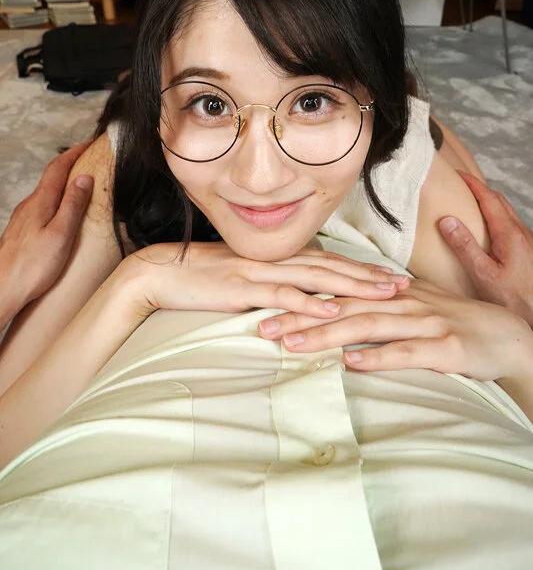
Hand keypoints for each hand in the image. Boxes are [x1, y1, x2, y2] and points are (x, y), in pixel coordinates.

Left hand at [0, 143, 93, 325]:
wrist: (3, 291)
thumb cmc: (32, 268)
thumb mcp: (61, 234)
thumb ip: (73, 204)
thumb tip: (84, 178)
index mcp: (40, 202)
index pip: (58, 168)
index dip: (74, 153)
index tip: (89, 143)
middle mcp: (29, 206)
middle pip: (50, 177)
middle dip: (69, 164)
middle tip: (87, 158)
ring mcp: (23, 219)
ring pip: (45, 192)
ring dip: (62, 182)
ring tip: (79, 182)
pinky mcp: (22, 232)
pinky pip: (41, 206)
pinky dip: (55, 199)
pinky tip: (61, 211)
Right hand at [118, 240, 409, 321]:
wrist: (160, 273)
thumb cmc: (199, 278)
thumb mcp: (240, 279)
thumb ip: (268, 284)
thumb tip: (295, 296)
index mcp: (275, 258)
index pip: (327, 261)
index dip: (360, 268)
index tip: (390, 276)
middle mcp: (274, 260)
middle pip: (332, 266)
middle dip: (369, 276)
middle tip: (405, 284)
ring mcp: (260, 272)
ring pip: (316, 277)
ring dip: (353, 286)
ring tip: (384, 295)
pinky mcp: (243, 288)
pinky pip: (281, 296)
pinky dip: (309, 303)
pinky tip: (333, 311)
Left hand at [257, 278, 532, 382]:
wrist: (507, 335)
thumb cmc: (455, 323)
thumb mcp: (413, 309)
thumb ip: (377, 307)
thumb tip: (337, 310)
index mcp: (391, 294)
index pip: (338, 294)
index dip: (302, 301)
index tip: (266, 309)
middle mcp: (402, 302)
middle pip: (343, 308)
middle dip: (301, 318)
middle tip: (264, 329)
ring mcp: (424, 322)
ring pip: (367, 326)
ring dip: (328, 335)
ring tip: (295, 345)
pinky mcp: (445, 347)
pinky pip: (407, 352)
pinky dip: (379, 357)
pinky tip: (353, 364)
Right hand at [438, 172, 532, 324]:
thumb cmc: (515, 301)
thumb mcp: (484, 275)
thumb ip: (465, 247)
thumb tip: (447, 220)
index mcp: (510, 234)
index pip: (489, 199)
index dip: (473, 184)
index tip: (458, 174)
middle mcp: (523, 234)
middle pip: (501, 202)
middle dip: (481, 189)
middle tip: (462, 185)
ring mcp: (529, 243)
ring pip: (508, 214)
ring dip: (491, 204)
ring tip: (472, 205)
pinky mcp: (530, 253)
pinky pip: (512, 227)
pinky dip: (498, 219)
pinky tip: (489, 232)